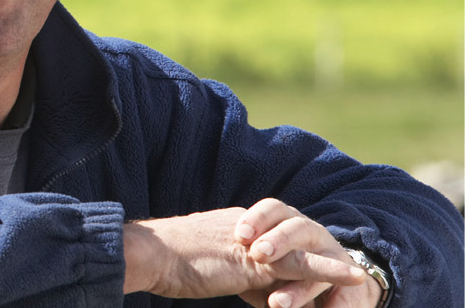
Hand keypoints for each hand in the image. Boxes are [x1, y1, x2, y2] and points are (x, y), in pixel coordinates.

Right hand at [122, 202, 370, 304]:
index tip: (311, 276)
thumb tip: (244, 285)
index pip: (271, 243)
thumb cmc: (163, 261)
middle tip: (345, 278)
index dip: (291, 261)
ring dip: (332, 266)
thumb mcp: (200, 262)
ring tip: (359, 278)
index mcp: (234, 226)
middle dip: (318, 260)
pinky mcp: (256, 261)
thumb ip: (225, 268)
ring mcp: (254, 243)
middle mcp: (249, 228)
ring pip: (301, 253)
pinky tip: (352, 278)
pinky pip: (300, 266)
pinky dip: (328, 272)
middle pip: (291, 244)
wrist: (150, 253)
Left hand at [235, 199, 381, 307]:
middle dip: (279, 240)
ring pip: (317, 265)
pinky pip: (343, 296)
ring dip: (298, 287)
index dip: (257, 219)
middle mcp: (311, 234)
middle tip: (259, 254)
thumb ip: (244, 260)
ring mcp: (333, 257)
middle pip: (296, 228)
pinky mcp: (352, 287)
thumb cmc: (278, 267)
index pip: (272, 210)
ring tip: (276, 304)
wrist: (336, 284)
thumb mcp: (260, 262)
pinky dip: (335, 307)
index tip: (239, 235)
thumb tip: (210, 264)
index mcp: (287, 222)